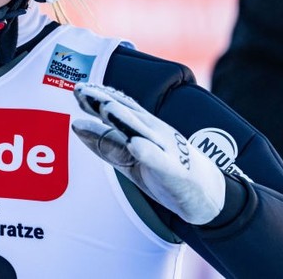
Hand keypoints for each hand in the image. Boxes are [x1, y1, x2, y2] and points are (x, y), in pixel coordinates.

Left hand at [71, 82, 225, 224]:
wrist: (206, 193)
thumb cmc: (163, 171)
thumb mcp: (128, 158)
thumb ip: (104, 142)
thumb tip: (75, 125)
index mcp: (144, 127)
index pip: (118, 108)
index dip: (97, 98)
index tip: (78, 88)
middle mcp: (154, 131)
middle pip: (126, 113)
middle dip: (104, 101)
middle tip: (82, 90)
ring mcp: (166, 149)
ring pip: (142, 130)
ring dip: (123, 118)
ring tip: (106, 107)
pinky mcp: (175, 170)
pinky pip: (160, 160)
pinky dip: (148, 151)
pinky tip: (135, 145)